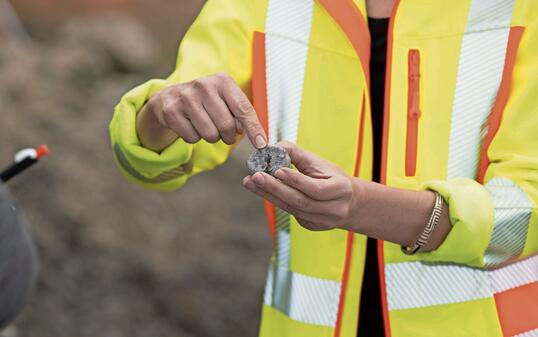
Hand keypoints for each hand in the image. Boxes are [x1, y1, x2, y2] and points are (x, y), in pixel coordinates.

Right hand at [137, 72, 266, 151]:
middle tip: (225, 133)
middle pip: (227, 126)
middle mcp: (204, 85)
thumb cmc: (206, 101)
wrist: (169, 98)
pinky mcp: (171, 111)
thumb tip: (258, 137)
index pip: (243, 108)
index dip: (254, 128)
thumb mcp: (225, 99)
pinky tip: (190, 125)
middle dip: (228, 136)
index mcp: (222, 81)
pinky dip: (194, 137)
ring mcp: (186, 97)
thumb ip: (241, 114)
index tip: (262, 144)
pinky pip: (192, 138)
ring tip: (206, 126)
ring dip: (212, 137)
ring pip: (210, 134)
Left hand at [242, 141, 360, 230]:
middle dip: (275, 188)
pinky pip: (292, 213)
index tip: (277, 170)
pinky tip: (263, 191)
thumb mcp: (319, 162)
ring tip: (251, 182)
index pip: (315, 188)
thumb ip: (296, 153)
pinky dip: (276, 201)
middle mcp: (335, 209)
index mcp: (341, 189)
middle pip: (300, 201)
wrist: (350, 202)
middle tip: (255, 177)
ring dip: (270, 195)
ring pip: (292, 209)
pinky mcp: (313, 226)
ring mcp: (324, 221)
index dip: (296, 180)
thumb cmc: (332, 177)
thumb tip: (271, 147)